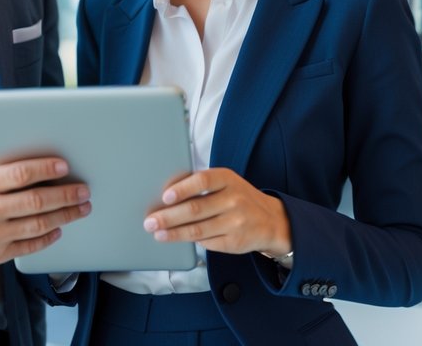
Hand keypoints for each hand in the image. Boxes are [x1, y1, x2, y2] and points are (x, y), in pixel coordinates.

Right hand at [0, 146, 90, 271]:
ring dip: (64, 216)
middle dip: (66, 195)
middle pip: (36, 201)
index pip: (21, 173)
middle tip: (83, 190)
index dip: (47, 169)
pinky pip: (29, 247)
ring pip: (38, 225)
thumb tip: (20, 140)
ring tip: (79, 209)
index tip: (64, 167)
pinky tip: (57, 229)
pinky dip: (47, 238)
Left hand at [142, 168, 290, 255]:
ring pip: (198, 230)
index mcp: (228, 179)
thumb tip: (166, 195)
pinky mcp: (234, 242)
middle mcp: (233, 200)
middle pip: (195, 209)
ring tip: (157, 233)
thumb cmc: (238, 197)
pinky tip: (175, 239)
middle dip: (168, 217)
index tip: (165, 197)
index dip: (182, 189)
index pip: (202, 181)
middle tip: (150, 221)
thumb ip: (201, 185)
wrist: (271, 221)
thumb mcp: (226, 183)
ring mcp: (235, 222)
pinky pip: (206, 243)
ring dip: (173, 233)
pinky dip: (189, 241)